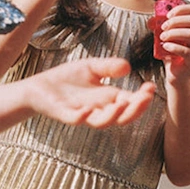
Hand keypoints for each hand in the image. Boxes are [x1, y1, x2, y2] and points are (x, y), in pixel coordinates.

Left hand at [26, 58, 155, 128]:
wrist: (38, 87)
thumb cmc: (66, 79)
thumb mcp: (91, 68)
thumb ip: (108, 67)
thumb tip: (127, 67)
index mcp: (107, 100)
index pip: (129, 103)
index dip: (142, 99)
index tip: (151, 87)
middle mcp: (97, 110)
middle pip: (121, 117)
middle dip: (135, 109)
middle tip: (145, 97)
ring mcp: (81, 114)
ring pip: (101, 122)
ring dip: (113, 115)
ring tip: (123, 104)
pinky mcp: (64, 114)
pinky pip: (75, 120)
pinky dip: (82, 117)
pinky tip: (88, 110)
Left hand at [151, 1, 189, 80]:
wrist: (175, 75)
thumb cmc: (171, 55)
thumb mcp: (164, 39)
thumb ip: (159, 29)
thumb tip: (151, 21)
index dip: (181, 9)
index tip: (167, 15)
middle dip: (175, 21)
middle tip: (163, 28)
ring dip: (174, 33)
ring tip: (162, 38)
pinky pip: (187, 51)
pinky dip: (174, 47)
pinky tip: (165, 47)